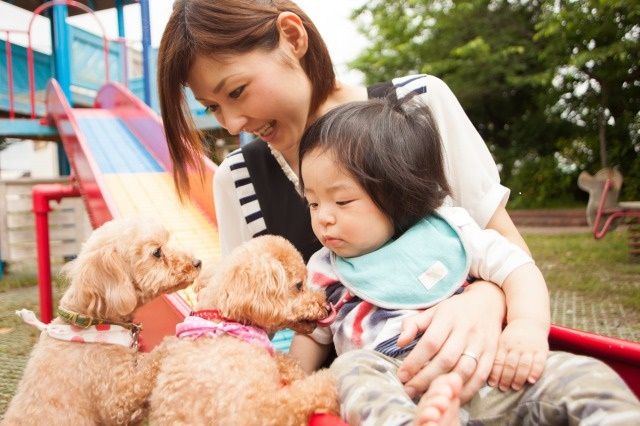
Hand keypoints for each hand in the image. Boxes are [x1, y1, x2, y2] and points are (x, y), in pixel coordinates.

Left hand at [397, 281, 504, 402]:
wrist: (488, 303)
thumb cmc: (454, 310)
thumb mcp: (432, 311)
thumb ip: (413, 324)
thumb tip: (400, 342)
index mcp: (448, 317)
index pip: (430, 342)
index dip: (415, 361)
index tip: (402, 375)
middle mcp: (466, 330)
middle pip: (445, 360)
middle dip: (425, 378)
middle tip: (409, 389)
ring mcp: (481, 343)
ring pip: (463, 370)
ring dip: (444, 386)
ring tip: (427, 395)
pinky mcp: (492, 355)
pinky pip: (480, 377)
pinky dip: (465, 391)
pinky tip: (451, 396)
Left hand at [488, 319, 548, 390]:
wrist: (529, 320)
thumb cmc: (512, 335)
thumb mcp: (501, 339)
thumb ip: (496, 353)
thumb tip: (484, 368)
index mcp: (504, 343)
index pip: (498, 360)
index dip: (495, 373)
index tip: (492, 384)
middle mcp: (516, 346)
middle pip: (510, 364)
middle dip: (506, 378)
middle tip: (503, 388)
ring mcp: (529, 348)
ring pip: (524, 365)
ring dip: (519, 378)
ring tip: (515, 387)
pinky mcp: (541, 350)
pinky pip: (539, 362)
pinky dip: (535, 372)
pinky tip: (531, 380)